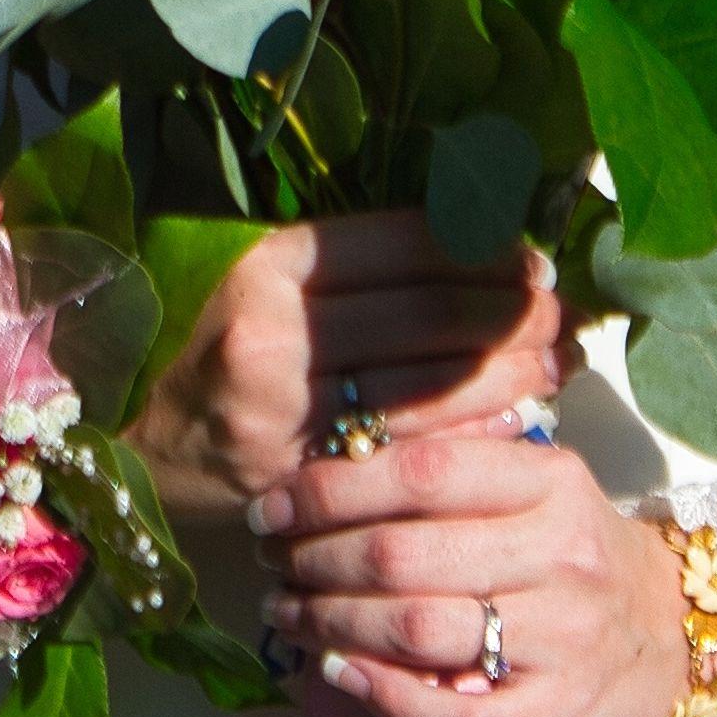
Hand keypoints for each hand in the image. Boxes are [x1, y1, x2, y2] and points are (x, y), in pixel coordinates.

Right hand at [139, 213, 563, 512]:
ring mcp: (285, 406)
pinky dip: (474, 432)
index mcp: (273, 265)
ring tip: (553, 364)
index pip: (404, 244)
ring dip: (507, 374)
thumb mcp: (276, 287)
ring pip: (428, 384)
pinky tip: (515, 419)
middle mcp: (275, 328)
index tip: (533, 260)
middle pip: (426, 314)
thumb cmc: (234, 355)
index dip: (482, 250)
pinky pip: (412, 448)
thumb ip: (362, 267)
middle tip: (559, 316)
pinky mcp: (303, 472)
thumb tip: (487, 246)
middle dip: (510, 314)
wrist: (157, 452)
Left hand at [253, 424, 689, 716]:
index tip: (273, 507)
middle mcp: (561, 552)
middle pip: (403, 555)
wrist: (665, 640)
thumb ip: (453, 471)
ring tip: (289, 615)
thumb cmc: (571, 555)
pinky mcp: (559, 708)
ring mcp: (564, 635)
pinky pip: (454, 710)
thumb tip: (325, 467)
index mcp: (549, 480)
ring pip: (417, 630)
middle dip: (315, 561)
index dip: (329, 489)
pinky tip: (339, 673)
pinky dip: (384, 693)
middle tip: (272, 565)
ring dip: (331, 625)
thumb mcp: (534, 489)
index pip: (421, 471)